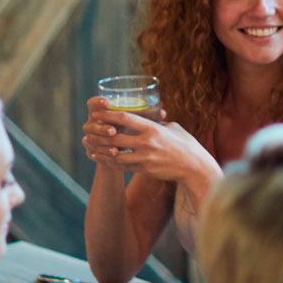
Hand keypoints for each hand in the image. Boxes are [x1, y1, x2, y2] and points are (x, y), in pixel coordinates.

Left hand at [81, 96, 213, 182]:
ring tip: (90, 145)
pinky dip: (110, 162)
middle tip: (87, 130)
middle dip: (99, 133)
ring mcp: (145, 157)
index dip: (108, 115)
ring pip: (116, 153)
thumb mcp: (174, 128)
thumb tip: (154, 114)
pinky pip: (122, 166)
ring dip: (101, 149)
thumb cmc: (186, 145)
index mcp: (153, 128)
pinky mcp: (145, 169)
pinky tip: (101, 158)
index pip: (125, 118)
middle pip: (115, 136)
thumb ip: (161, 122)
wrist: (194, 168)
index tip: (96, 112)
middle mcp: (147, 142)